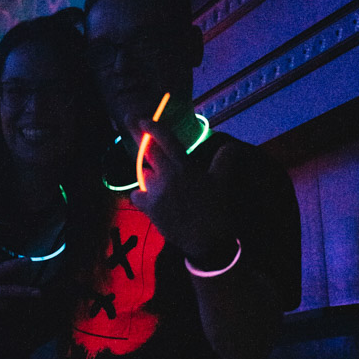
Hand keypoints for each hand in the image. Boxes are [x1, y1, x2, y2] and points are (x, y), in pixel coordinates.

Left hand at [125, 117, 236, 262]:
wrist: (207, 240)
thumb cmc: (216, 209)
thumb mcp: (222, 181)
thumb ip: (224, 159)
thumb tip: (229, 146)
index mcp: (186, 167)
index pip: (166, 140)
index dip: (152, 127)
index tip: (143, 119)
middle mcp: (169, 176)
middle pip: (147, 151)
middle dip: (137, 136)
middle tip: (128, 122)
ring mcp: (157, 192)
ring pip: (143, 175)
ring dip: (149, 175)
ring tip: (162, 186)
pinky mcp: (149, 208)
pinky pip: (137, 195)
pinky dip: (142, 196)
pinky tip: (152, 201)